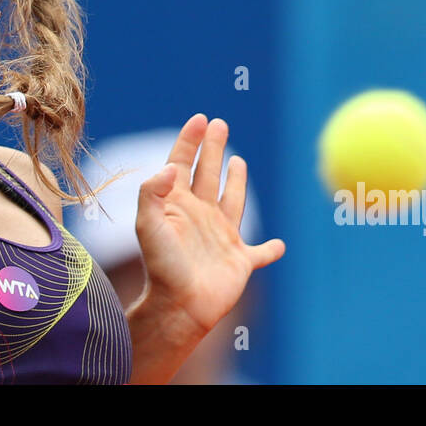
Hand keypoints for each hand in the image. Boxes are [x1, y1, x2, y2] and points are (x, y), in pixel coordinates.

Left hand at [133, 114, 285, 337]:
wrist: (180, 308)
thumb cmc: (162, 267)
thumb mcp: (147, 224)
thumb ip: (152, 191)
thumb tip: (171, 166)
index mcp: (177, 205)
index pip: (182, 163)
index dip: (189, 140)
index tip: (200, 118)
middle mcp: (199, 216)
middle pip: (207, 173)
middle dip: (213, 148)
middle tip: (219, 124)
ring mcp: (220, 237)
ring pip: (231, 202)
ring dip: (236, 182)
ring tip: (239, 162)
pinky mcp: (240, 261)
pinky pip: (260, 253)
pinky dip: (270, 250)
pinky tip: (278, 246)